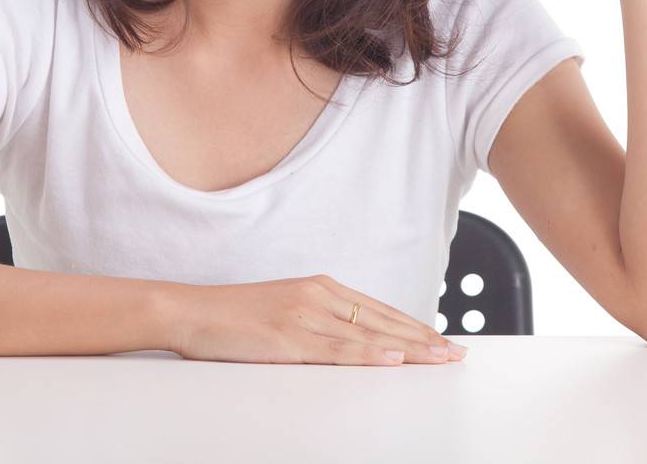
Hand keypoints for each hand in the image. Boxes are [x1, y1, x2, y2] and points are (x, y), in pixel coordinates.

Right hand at [164, 274, 467, 365]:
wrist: (189, 310)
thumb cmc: (232, 316)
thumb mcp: (283, 311)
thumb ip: (318, 323)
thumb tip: (353, 342)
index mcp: (318, 288)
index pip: (379, 310)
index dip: (414, 326)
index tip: (442, 339)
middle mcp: (317, 296)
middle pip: (382, 320)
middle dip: (424, 338)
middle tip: (457, 352)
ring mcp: (304, 315)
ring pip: (368, 335)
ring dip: (409, 348)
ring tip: (441, 358)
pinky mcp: (288, 338)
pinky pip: (337, 349)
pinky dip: (369, 355)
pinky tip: (394, 359)